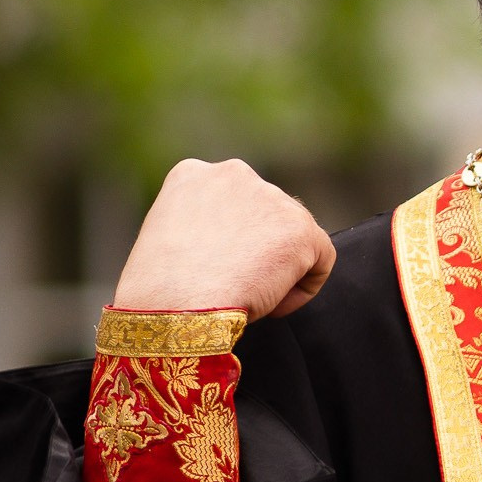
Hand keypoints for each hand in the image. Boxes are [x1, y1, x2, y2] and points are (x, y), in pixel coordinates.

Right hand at [111, 158, 336, 317]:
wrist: (174, 307)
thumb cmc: (161, 289)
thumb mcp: (170, 237)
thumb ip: (204, 225)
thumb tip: (234, 242)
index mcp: (194, 174)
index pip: (233, 203)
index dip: (229, 241)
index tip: (216, 267)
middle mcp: (235, 174)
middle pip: (266, 216)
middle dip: (257, 252)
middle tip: (233, 283)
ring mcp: (271, 198)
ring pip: (292, 238)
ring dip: (277, 270)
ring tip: (246, 294)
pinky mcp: (300, 229)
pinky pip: (320, 260)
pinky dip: (303, 288)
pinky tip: (273, 305)